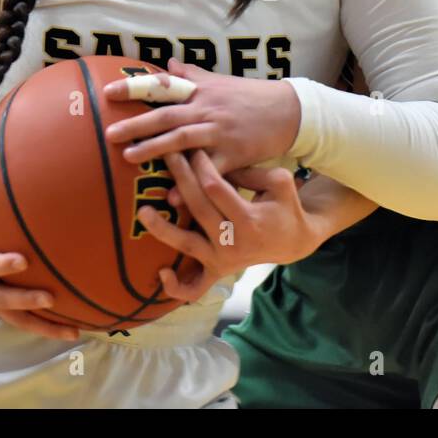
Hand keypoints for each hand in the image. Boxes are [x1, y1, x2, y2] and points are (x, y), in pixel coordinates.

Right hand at [0, 153, 78, 341]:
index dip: (0, 265)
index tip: (22, 260)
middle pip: (1, 301)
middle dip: (25, 301)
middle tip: (51, 298)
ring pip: (17, 319)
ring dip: (44, 327)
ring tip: (74, 333)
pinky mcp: (1, 306)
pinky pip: (24, 320)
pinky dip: (47, 326)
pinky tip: (76, 328)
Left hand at [102, 58, 300, 174]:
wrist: (288, 111)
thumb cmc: (250, 96)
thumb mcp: (220, 81)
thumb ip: (192, 75)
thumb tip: (167, 64)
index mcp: (200, 92)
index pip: (161, 87)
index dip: (134, 88)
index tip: (108, 93)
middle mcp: (206, 110)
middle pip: (166, 116)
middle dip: (136, 124)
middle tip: (109, 133)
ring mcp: (219, 133)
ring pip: (183, 141)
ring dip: (155, 150)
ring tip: (129, 157)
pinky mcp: (233, 155)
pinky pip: (208, 172)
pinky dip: (190, 185)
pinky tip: (172, 197)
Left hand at [137, 149, 319, 303]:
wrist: (294, 242)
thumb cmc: (285, 206)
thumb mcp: (279, 182)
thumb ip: (249, 172)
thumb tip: (215, 161)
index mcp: (249, 220)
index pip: (215, 188)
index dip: (200, 166)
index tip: (192, 149)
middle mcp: (233, 243)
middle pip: (197, 208)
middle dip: (180, 178)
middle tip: (167, 155)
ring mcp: (222, 261)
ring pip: (186, 246)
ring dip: (162, 229)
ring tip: (142, 211)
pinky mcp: (216, 272)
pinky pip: (193, 289)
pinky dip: (176, 286)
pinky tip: (162, 270)